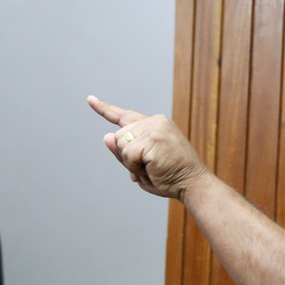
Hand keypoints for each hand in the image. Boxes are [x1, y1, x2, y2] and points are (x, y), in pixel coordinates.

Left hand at [87, 95, 205, 198]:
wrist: (193, 184)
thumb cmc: (171, 177)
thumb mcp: (142, 165)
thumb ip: (123, 152)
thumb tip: (106, 136)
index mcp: (155, 125)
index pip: (125, 115)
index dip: (105, 109)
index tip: (90, 99)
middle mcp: (155, 121)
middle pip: (118, 136)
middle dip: (126, 156)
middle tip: (150, 167)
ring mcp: (154, 128)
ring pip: (120, 144)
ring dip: (131, 162)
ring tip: (154, 168)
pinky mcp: (153, 138)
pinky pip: (128, 154)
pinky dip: (135, 166)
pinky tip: (152, 168)